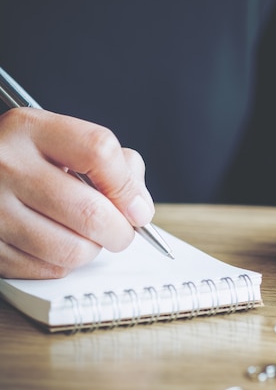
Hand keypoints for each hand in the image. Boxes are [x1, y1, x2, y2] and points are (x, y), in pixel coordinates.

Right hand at [0, 108, 153, 278]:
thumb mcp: (69, 143)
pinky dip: (62, 264)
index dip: (128, 187)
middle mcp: (6, 165)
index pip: (98, 152)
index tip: (138, 207)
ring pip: (71, 250)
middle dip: (120, 231)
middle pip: (90, 212)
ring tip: (85, 236)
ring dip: (92, 250)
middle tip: (121, 232)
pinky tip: (55, 244)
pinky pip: (46, 269)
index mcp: (31, 129)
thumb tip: (139, 208)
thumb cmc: (34, 161)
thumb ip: (117, 165)